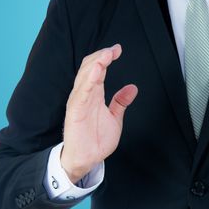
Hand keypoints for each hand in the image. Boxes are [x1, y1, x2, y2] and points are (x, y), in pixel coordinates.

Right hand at [61, 44, 137, 182]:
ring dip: (95, 64)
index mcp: (94, 95)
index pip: (98, 70)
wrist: (87, 159)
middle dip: (101, 57)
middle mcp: (85, 95)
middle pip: (90, 69)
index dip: (106, 58)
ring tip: (106, 55)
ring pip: (84, 77)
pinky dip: (88, 81)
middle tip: (113, 49)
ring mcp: (79, 102)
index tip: (117, 50)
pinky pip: (81, 93)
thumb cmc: (96, 139)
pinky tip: (95, 72)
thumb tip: (132, 88)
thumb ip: (121, 102)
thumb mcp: (115, 118)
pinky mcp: (75, 112)